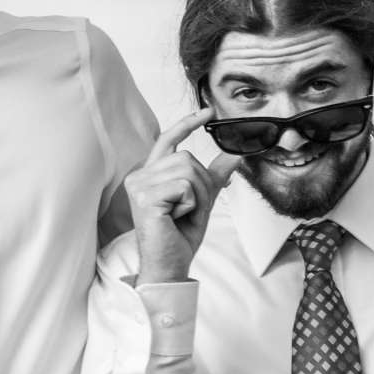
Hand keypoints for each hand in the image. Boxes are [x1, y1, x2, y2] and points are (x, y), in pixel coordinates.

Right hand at [124, 108, 242, 283]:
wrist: (170, 262)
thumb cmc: (180, 233)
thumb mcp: (202, 198)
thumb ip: (213, 174)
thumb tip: (235, 155)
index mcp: (150, 174)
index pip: (167, 140)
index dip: (187, 124)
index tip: (208, 111)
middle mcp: (139, 176)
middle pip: (187, 157)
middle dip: (201, 183)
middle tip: (191, 208)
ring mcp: (138, 186)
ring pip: (187, 170)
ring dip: (197, 195)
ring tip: (183, 213)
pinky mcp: (145, 197)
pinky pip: (184, 186)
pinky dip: (190, 203)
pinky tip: (176, 217)